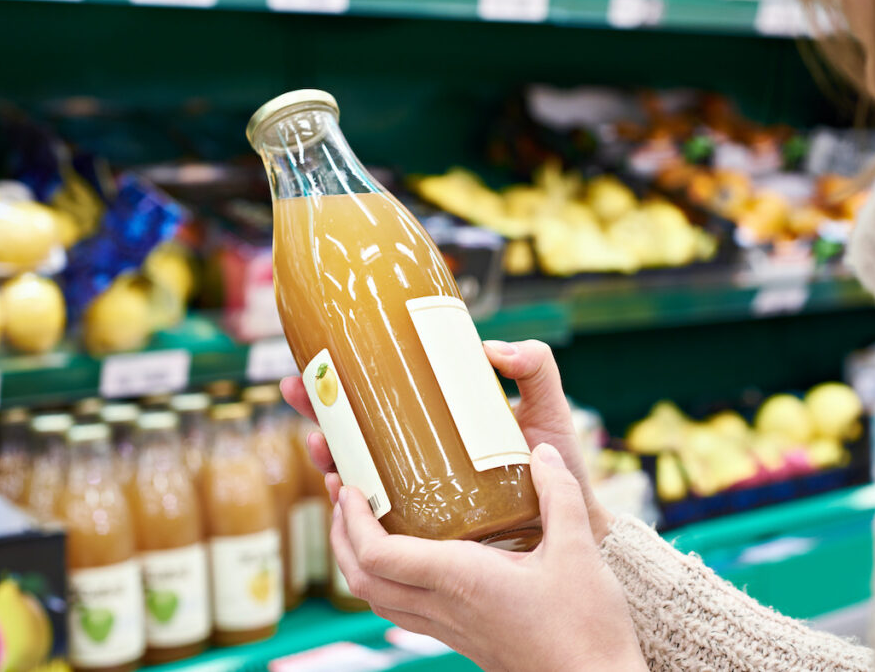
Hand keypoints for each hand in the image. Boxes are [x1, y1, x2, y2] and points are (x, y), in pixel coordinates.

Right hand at [280, 339, 611, 542]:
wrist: (578, 523)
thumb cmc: (561, 464)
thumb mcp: (549, 406)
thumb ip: (535, 365)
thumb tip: (491, 348)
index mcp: (441, 420)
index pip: (383, 394)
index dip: (345, 378)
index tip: (318, 359)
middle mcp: (423, 454)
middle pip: (357, 427)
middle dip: (320, 408)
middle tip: (296, 390)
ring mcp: (422, 491)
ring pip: (360, 469)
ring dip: (330, 453)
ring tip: (319, 443)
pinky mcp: (428, 526)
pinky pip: (379, 514)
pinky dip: (355, 503)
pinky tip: (344, 489)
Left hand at [330, 444, 645, 671]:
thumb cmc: (587, 629)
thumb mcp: (579, 551)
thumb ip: (559, 495)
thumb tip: (542, 451)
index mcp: (460, 580)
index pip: (379, 555)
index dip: (352, 522)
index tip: (349, 489)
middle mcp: (445, 608)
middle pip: (363, 581)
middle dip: (341, 538)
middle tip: (341, 497)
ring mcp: (450, 629)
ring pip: (380, 601)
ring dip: (358, 562)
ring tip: (362, 524)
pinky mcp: (463, 639)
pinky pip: (406, 612)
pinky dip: (389, 581)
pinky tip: (412, 558)